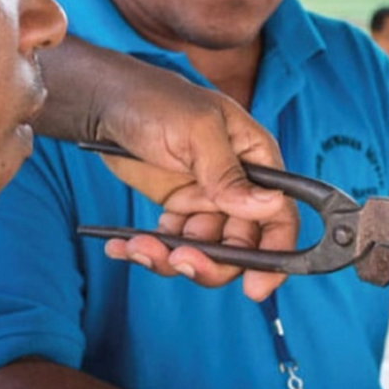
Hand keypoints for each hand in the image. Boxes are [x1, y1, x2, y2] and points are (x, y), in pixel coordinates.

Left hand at [94, 74, 298, 301]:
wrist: (108, 102)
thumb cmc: (156, 101)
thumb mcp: (195, 130)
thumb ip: (227, 173)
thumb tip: (268, 206)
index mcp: (256, 161)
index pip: (280, 217)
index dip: (274, 256)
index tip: (254, 287)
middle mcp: (237, 187)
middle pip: (242, 246)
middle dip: (211, 261)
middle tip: (179, 259)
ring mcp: (206, 202)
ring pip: (205, 253)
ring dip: (172, 258)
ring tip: (138, 246)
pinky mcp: (175, 212)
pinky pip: (171, 246)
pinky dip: (147, 251)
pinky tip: (121, 246)